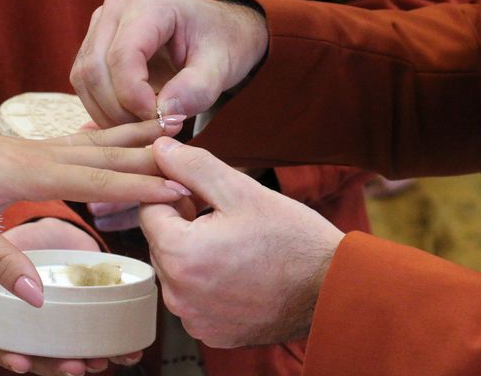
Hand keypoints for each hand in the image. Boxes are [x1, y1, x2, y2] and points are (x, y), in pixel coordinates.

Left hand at [0, 119, 187, 306]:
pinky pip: (90, 138)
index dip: (139, 187)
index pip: (99, 181)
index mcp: (36, 173)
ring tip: (174, 126)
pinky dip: (118, 134)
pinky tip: (132, 134)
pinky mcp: (43, 147)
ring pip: (104, 140)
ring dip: (140, 137)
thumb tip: (38, 297)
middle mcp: (49, 154)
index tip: (175, 189)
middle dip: (154, 160)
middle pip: (111, 155)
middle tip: (193, 161)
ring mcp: (47, 146)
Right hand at [0, 218, 142, 374]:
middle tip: (75, 367)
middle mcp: (32, 324)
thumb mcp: (3, 243)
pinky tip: (128, 352)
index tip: (22, 363)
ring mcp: (62, 322)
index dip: (8, 356)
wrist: (65, 229)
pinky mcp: (89, 314)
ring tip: (101, 360)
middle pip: (38, 357)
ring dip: (85, 362)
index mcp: (4, 312)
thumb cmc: (28, 239)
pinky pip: (100, 338)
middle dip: (55, 367)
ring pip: (68, 354)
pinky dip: (116, 348)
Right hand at [70, 0, 267, 126]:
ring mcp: (101, 26)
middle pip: (94, 69)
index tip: (160, 122)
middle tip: (150, 132)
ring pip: (84, 79)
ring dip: (107, 113)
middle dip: (118, 110)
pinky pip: (86, 83)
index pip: (122, 57)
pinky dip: (103, 108)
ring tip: (142, 129)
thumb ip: (195, 90)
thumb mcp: (220, 67)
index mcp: (150, 4)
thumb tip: (162, 113)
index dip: (134, 97)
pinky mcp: (96, 46)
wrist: (219, 33)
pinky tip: (131, 122)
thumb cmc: (222, 44)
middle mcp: (116, 9)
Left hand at [139, 137, 343, 347]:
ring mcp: (193, 318)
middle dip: (182, 223)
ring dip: (192, 252)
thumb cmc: (292, 240)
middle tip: (221, 215)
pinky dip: (205, 282)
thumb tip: (159, 147)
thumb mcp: (241, 191)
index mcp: (180, 255)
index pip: (148, 210)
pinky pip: (191, 297)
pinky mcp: (209, 332)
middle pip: (160, 241)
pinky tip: (236, 271)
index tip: (201, 193)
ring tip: (233, 243)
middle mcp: (178, 295)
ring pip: (175, 269)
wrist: (332, 290)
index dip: (173, 194)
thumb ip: (193, 166)